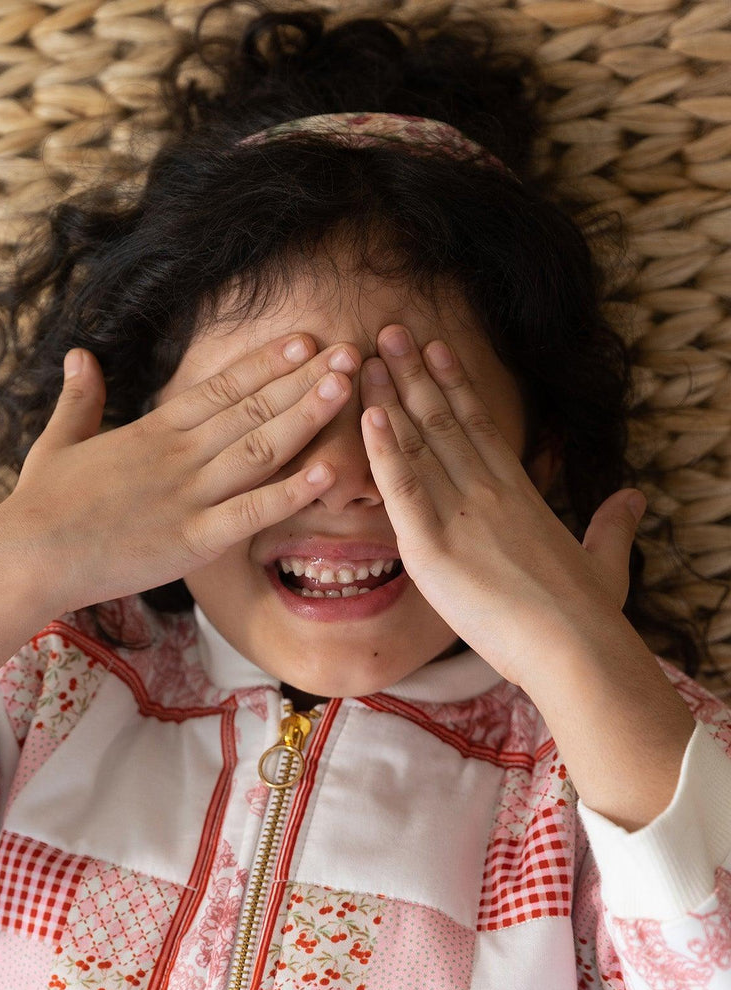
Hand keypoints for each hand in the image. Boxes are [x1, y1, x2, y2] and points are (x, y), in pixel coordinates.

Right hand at [0, 333, 353, 615]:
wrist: (25, 556)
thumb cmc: (40, 506)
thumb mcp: (58, 442)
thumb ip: (80, 399)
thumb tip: (79, 355)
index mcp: (153, 432)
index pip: (220, 386)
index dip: (266, 362)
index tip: (304, 340)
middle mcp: (178, 456)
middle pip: (252, 408)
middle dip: (303, 380)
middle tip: (351, 352)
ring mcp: (188, 497)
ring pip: (259, 449)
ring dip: (305, 417)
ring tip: (345, 388)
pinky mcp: (191, 541)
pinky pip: (251, 513)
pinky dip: (290, 493)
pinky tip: (328, 473)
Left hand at [357, 324, 646, 689]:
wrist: (575, 648)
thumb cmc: (588, 614)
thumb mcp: (606, 561)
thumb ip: (613, 525)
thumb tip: (634, 499)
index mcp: (520, 493)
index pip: (481, 424)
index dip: (455, 382)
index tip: (437, 347)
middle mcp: (488, 492)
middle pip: (443, 420)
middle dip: (413, 372)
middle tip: (388, 330)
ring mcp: (460, 515)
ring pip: (418, 443)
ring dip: (389, 397)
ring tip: (365, 355)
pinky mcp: (433, 548)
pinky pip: (402, 490)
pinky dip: (381, 451)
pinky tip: (365, 415)